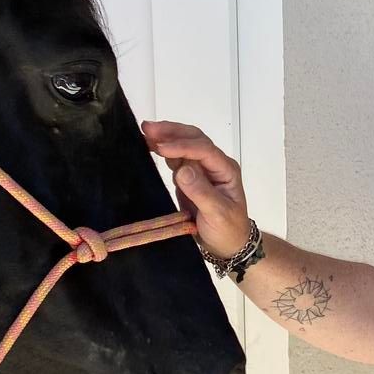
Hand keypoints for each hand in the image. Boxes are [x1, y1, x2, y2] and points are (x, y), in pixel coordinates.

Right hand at [141, 121, 251, 259]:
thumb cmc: (228, 230)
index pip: (204, 149)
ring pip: (184, 145)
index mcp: (225, 169)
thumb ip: (201, 192)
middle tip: (148, 128)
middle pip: (194, 139)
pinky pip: (176, 158)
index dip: (182, 146)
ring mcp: (201, 169)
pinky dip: (163, 150)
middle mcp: (214, 164)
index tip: (161, 148)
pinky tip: (149, 145)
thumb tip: (182, 170)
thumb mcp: (218, 214)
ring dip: (166, 136)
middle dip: (172, 132)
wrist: (228, 245)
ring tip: (145, 131)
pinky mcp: (190, 177)